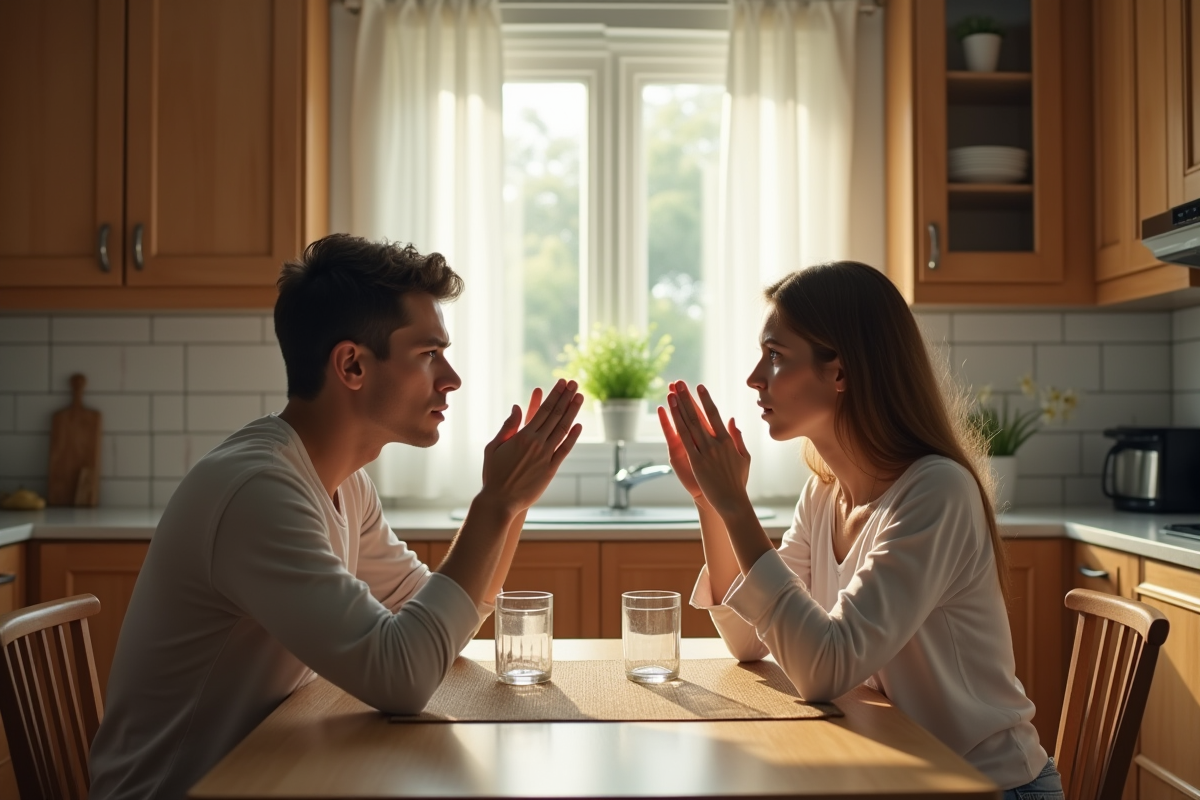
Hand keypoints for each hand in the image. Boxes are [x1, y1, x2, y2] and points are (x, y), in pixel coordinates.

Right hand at [479, 379, 583, 515]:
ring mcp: (546, 456)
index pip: (543, 410)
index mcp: (522, 436)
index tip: (562, 383)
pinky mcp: (551, 469)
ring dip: (572, 412)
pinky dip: (573, 437)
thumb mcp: (494, 447)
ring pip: (563, 429)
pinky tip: (578, 425)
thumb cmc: (493, 474)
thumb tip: (517, 408)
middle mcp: (537, 443)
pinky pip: (565, 450)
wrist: (500, 500)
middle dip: (566, 397)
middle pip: (556, 415)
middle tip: (575, 383)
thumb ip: (507, 427)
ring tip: (580, 397)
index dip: (554, 395)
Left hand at [664, 382, 750, 516]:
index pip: (715, 415)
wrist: (732, 501)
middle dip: (689, 397)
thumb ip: (738, 438)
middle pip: (699, 415)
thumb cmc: (738, 481)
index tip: (700, 387)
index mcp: (728, 440)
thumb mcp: (744, 457)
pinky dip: (677, 424)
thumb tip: (732, 420)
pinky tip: (671, 412)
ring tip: (673, 392)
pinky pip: (684, 439)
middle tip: (681, 382)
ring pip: (690, 424)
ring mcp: (706, 451)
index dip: (706, 400)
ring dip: (680, 406)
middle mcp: (716, 442)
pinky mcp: (696, 461)